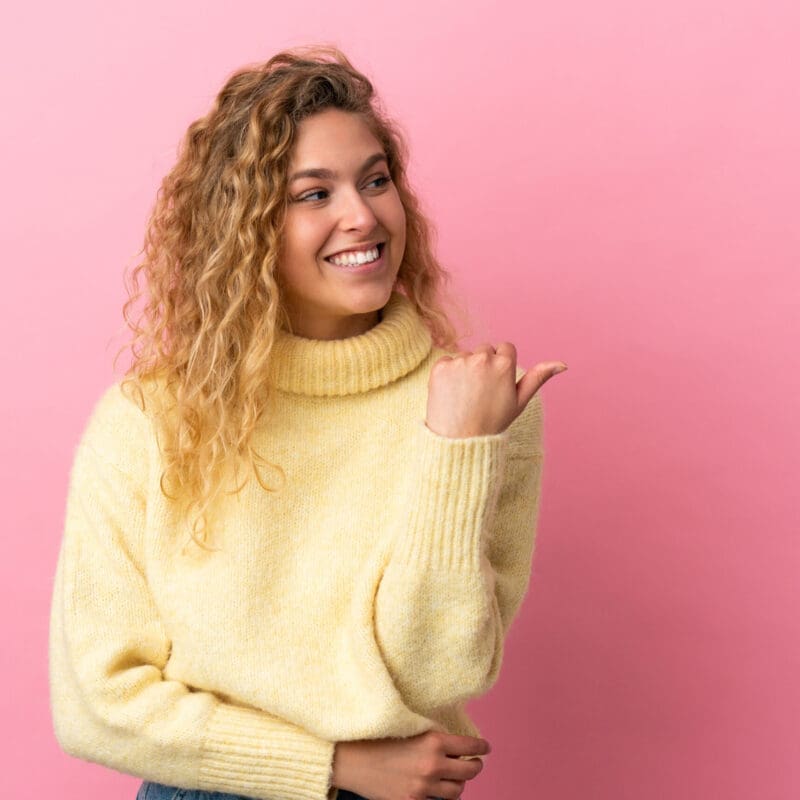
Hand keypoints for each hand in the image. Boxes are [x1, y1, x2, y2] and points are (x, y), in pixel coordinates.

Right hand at [331, 729, 490, 799]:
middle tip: (475, 763)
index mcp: (434, 741)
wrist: (352, 758)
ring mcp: (422, 788)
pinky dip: (439, 795)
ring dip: (459, 783)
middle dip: (475, 766)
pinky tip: (437, 787)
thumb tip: (455, 740)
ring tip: (456, 777)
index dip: (482, 748)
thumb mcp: (412, 726)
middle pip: (469, 772)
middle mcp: (432, 766)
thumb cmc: (379, 736)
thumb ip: (434, 734)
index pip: (471, 747)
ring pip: (456, 791)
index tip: (486, 748)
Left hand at [425, 342, 566, 438]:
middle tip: (481, 392)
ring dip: (465, 369)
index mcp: (504, 364)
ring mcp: (459, 362)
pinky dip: (448, 374)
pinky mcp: (440, 367)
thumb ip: (538, 378)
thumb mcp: (519, 401)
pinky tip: (452, 393)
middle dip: (484, 364)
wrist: (459, 440)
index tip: (497, 382)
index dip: (502, 365)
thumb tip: (563, 364)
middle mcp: (481, 358)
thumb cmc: (492, 423)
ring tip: (466, 395)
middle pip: (485, 349)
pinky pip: (447, 361)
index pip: (505, 347)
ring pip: (465, 355)